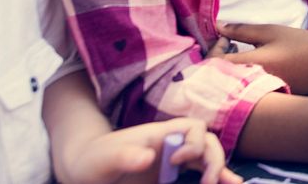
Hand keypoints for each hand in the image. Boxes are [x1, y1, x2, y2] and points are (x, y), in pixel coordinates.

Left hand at [59, 117, 240, 183]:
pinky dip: (217, 177)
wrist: (87, 171)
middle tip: (206, 182)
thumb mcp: (104, 159)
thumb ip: (125, 155)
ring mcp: (176, 160)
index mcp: (162, 133)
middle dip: (213, 159)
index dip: (193, 143)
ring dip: (220, 169)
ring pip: (209, 158)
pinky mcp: (174, 175)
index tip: (177, 162)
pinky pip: (201, 173)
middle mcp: (174, 144)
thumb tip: (148, 157)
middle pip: (208, 143)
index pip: (193, 128)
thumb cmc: (94, 160)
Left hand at [211, 23, 307, 93]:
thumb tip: (217, 27)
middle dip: (217, 61)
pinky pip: (244, 91)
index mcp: (254, 65)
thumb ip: (241, 30)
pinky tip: (248, 66)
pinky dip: (239, 78)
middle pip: (220, 78)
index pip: (218, 63)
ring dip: (228, 70)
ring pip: (231, 86)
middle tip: (227, 45)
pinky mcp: (267, 99)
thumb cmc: (298, 43)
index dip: (214, 50)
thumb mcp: (270, 31)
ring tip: (237, 53)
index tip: (224, 38)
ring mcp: (261, 95)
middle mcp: (255, 84)